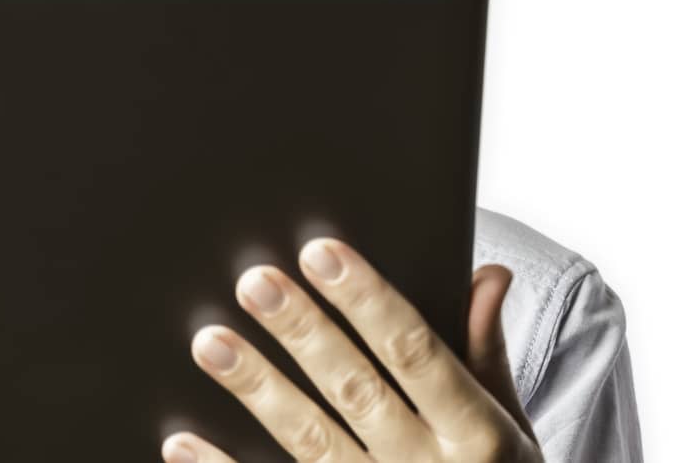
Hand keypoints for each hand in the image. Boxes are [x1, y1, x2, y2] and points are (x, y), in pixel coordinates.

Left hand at [163, 238, 541, 462]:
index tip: (321, 250)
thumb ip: (486, 353)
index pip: (415, 353)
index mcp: (477, 434)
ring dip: (258, 390)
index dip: (367, 300)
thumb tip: (488, 273)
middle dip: (303, 333)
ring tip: (210, 343)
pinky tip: (182, 442)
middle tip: (254, 282)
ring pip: (311, 442)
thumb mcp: (511, 428)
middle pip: (355, 391)